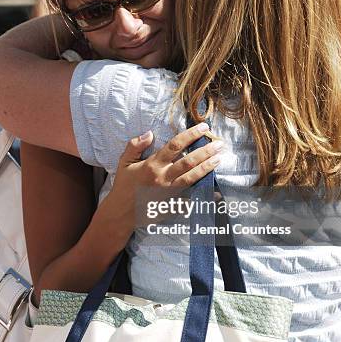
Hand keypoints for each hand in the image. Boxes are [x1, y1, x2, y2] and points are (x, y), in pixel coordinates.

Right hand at [105, 123, 223, 228]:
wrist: (121, 213)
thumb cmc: (124, 186)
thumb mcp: (124, 163)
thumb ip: (135, 146)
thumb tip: (149, 133)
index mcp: (152, 164)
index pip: (175, 145)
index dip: (191, 135)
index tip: (204, 128)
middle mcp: (162, 177)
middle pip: (188, 162)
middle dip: (205, 151)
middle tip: (219, 144)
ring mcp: (168, 192)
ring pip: (192, 178)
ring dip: (207, 168)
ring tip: (219, 159)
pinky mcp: (171, 205)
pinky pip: (191, 199)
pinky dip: (204, 196)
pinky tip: (216, 191)